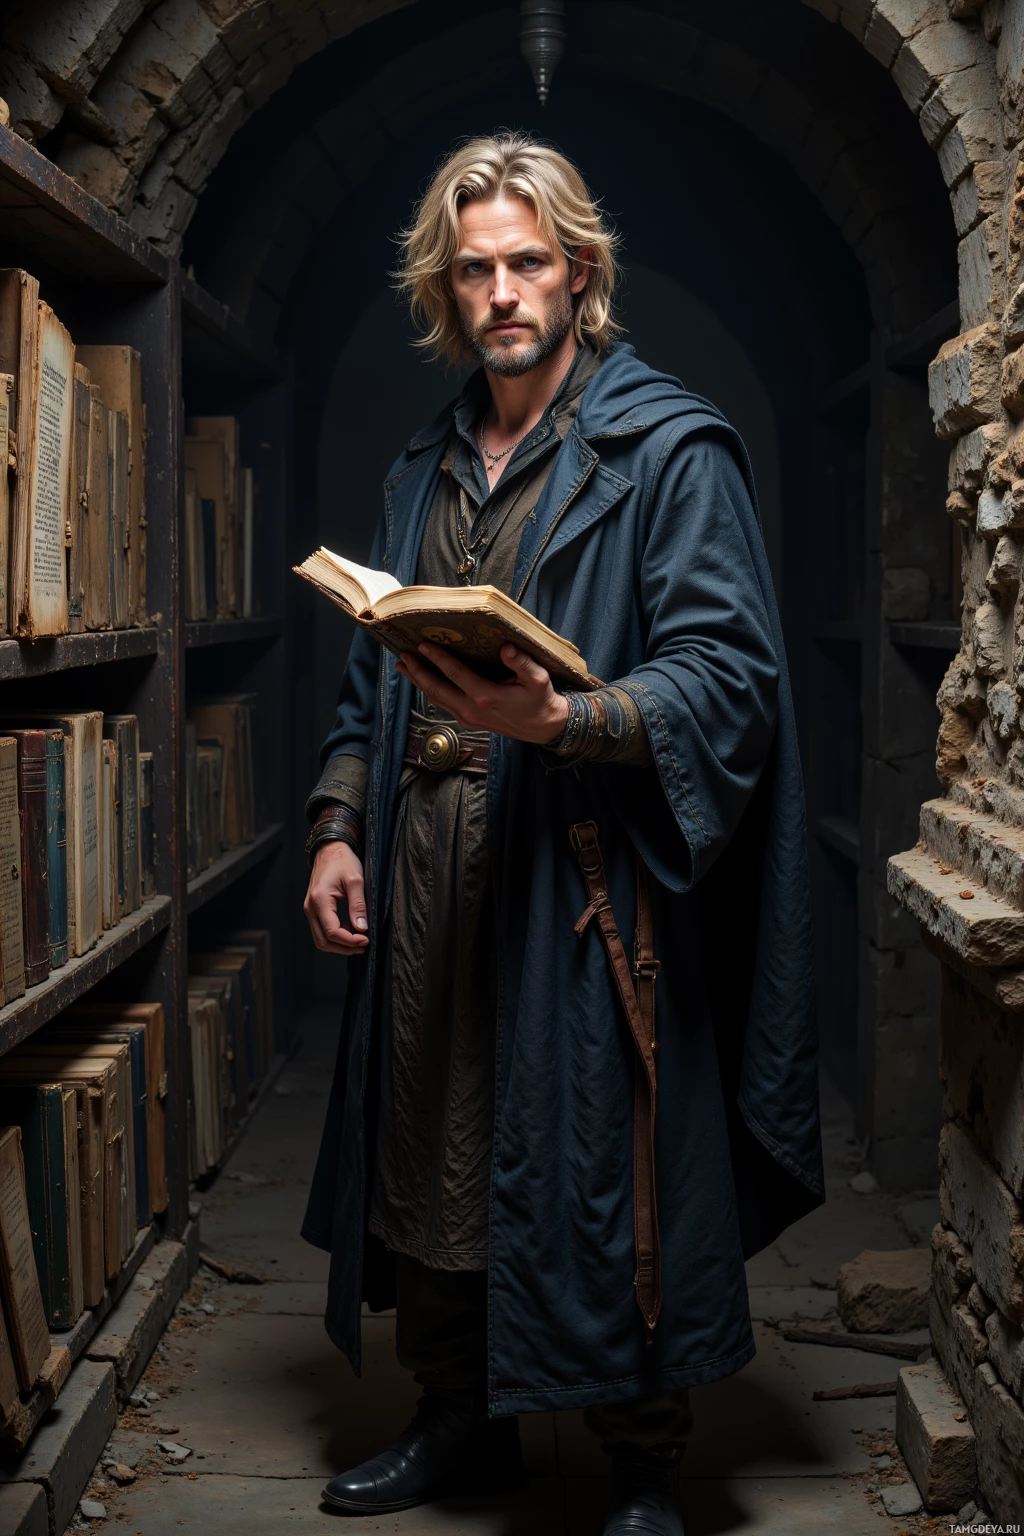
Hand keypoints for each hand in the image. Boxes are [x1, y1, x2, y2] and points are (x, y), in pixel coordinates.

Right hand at [303, 841, 368, 954]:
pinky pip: (320, 930)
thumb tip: (361, 928)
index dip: (350, 940)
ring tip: (358, 941)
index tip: (366, 939)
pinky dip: (334, 936)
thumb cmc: (342, 861)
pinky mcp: (313, 909)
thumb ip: (358, 905)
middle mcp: (310, 907)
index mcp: (319, 900)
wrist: (329, 849)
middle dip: (344, 947)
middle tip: (364, 945)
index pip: (333, 931)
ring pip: (320, 939)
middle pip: (324, 941)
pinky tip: (349, 931)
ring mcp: (309, 909)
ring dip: (339, 945)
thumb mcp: (356, 880)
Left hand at [396, 642, 568, 744]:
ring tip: (404, 666)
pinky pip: (444, 704)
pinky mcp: (468, 722)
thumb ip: (521, 662)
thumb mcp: (538, 679)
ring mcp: (468, 718)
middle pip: (437, 689)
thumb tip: (505, 648)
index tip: (422, 645)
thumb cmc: (540, 700)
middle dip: (418, 671)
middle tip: (403, 655)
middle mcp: (472, 710)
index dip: (437, 658)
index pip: (455, 674)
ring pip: (437, 699)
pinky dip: (430, 691)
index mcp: (487, 697)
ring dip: (419, 682)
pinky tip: (424, 681)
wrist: (543, 727)